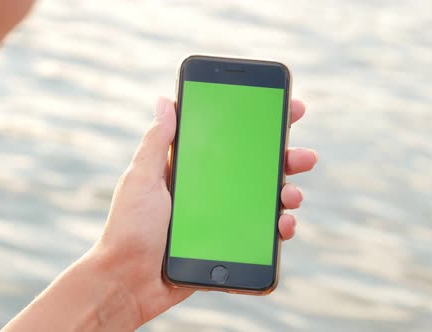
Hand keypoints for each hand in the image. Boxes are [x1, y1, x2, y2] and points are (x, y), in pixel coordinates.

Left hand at [94, 97, 317, 326]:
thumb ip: (156, 142)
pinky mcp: (226, 246)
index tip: (289, 110)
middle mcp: (208, 192)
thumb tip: (165, 100)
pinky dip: (277, 231)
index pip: (229, 140)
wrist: (127, 282)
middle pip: (255, 170)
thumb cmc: (128, 228)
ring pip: (263, 202)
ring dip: (286, 195)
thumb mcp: (141, 178)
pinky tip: (283, 227)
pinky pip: (259, 236)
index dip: (258, 124)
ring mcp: (219, 220)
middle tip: (304, 157)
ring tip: (291, 197)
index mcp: (189, 170)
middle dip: (285, 160)